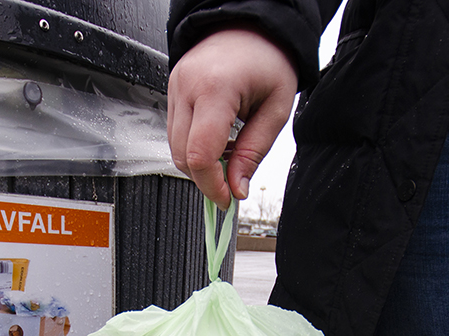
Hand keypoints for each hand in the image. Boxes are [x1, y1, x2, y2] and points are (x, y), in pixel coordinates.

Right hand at [168, 27, 298, 208]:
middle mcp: (187, 87)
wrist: (251, 23)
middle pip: (182, 156)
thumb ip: (255, 152)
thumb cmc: (268, 57)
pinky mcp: (172, 89)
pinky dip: (194, 145)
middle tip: (233, 182)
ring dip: (200, 162)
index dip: (212, 185)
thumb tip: (237, 187)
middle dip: (206, 177)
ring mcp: (175, 87)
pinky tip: (218, 139)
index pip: (200, 155)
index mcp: (215, 88)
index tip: (228, 199)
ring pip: (175, 147)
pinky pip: (176, 131)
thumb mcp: (276, 109)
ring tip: (230, 153)